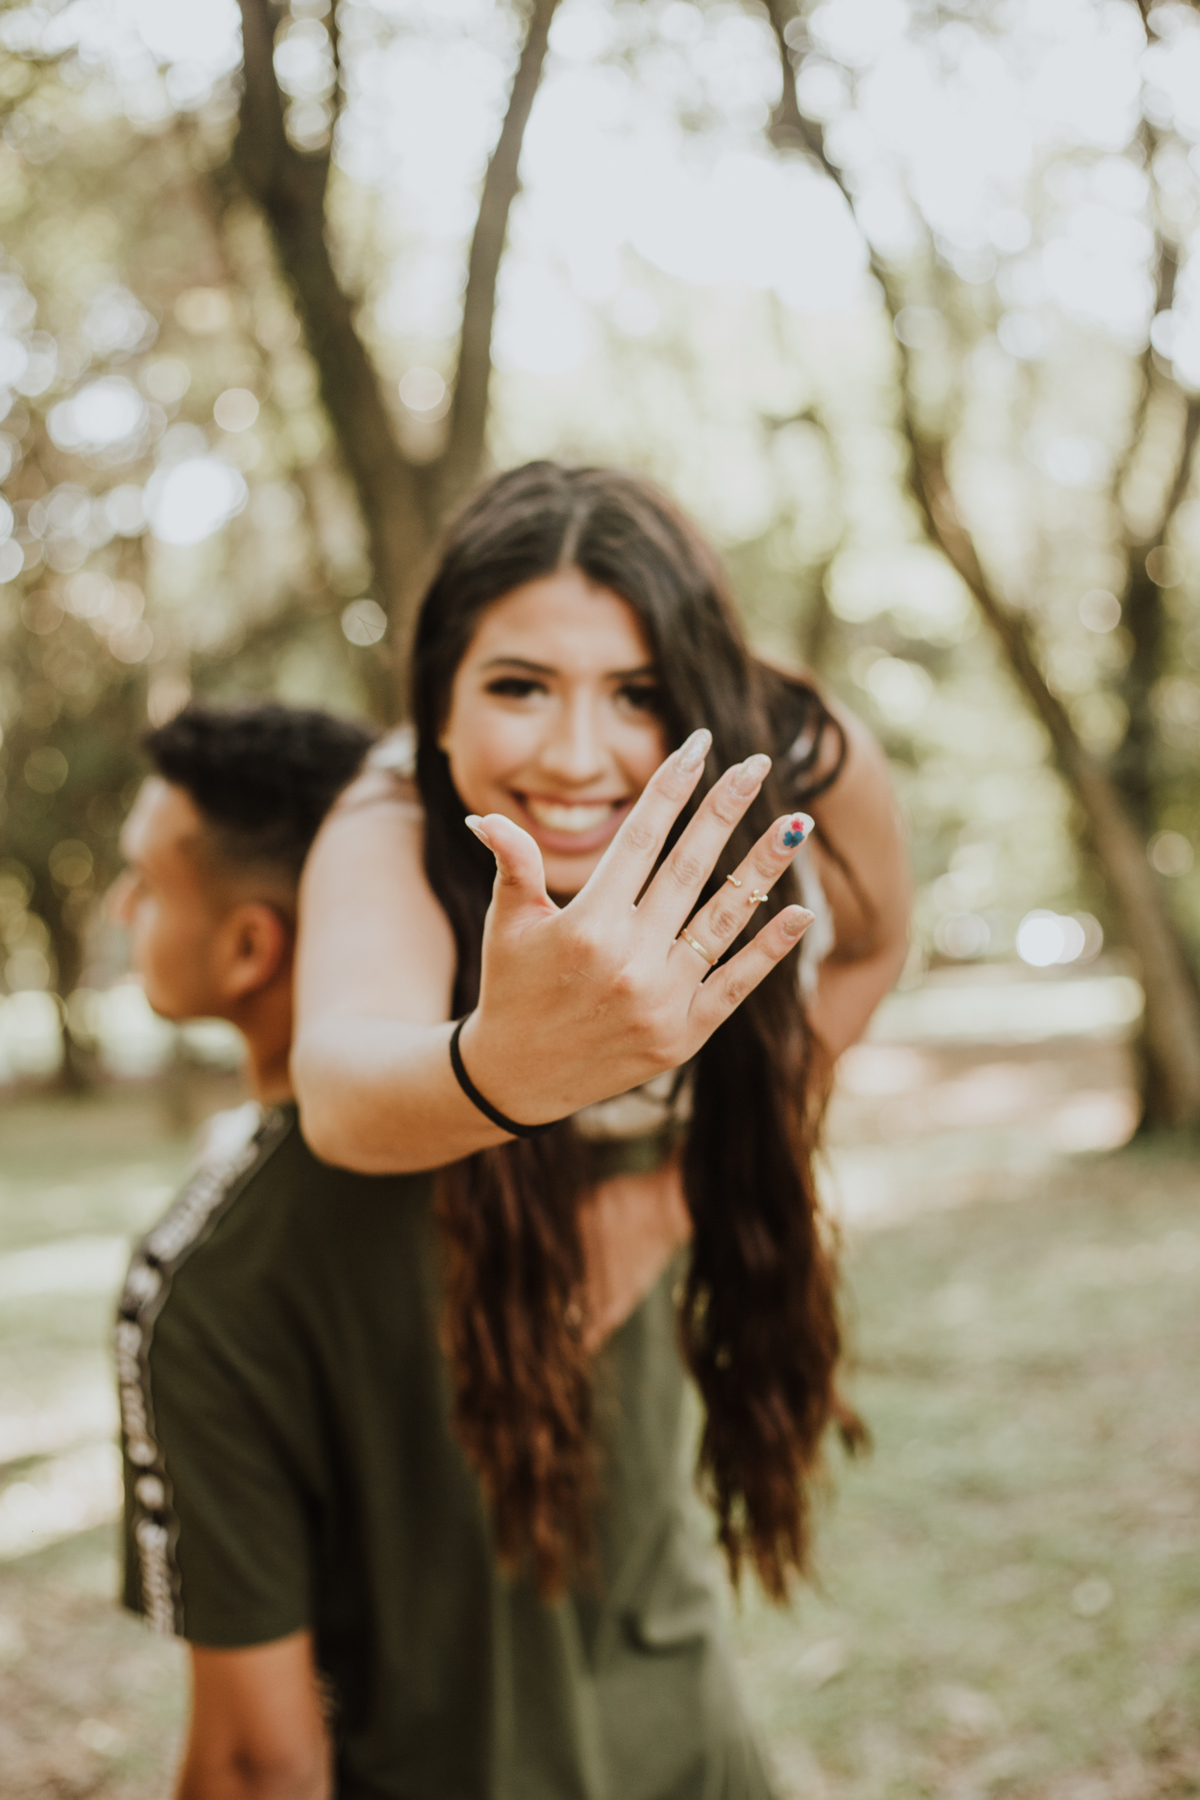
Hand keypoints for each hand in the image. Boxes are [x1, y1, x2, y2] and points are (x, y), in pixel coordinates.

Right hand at [458, 729, 813, 1128]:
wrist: (517, 1079)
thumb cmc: (513, 988)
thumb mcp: (508, 924)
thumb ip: (512, 865)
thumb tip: (483, 815)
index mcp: (587, 924)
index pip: (640, 838)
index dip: (672, 788)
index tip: (699, 745)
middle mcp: (629, 958)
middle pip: (690, 866)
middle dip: (725, 808)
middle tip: (756, 764)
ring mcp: (662, 998)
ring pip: (724, 918)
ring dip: (763, 868)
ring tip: (797, 823)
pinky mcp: (685, 1034)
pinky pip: (737, 983)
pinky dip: (772, 949)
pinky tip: (801, 910)